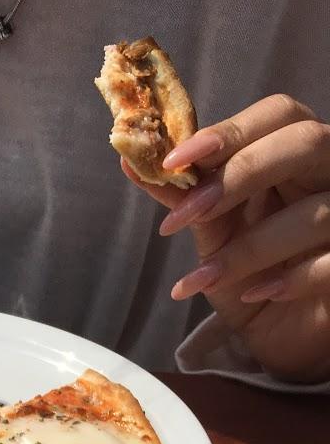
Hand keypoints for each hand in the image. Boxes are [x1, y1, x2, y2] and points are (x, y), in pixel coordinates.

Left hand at [123, 94, 329, 382]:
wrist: (280, 328)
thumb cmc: (249, 271)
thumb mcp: (212, 234)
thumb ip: (186, 198)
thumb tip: (133, 164)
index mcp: (293, 155)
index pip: (276, 115)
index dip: (227, 132)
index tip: (170, 162)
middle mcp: (328, 175)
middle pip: (306, 143)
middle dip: (242, 174)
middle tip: (188, 214)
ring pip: (315, 211)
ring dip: (249, 248)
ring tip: (203, 278)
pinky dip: (290, 280)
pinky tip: (255, 294)